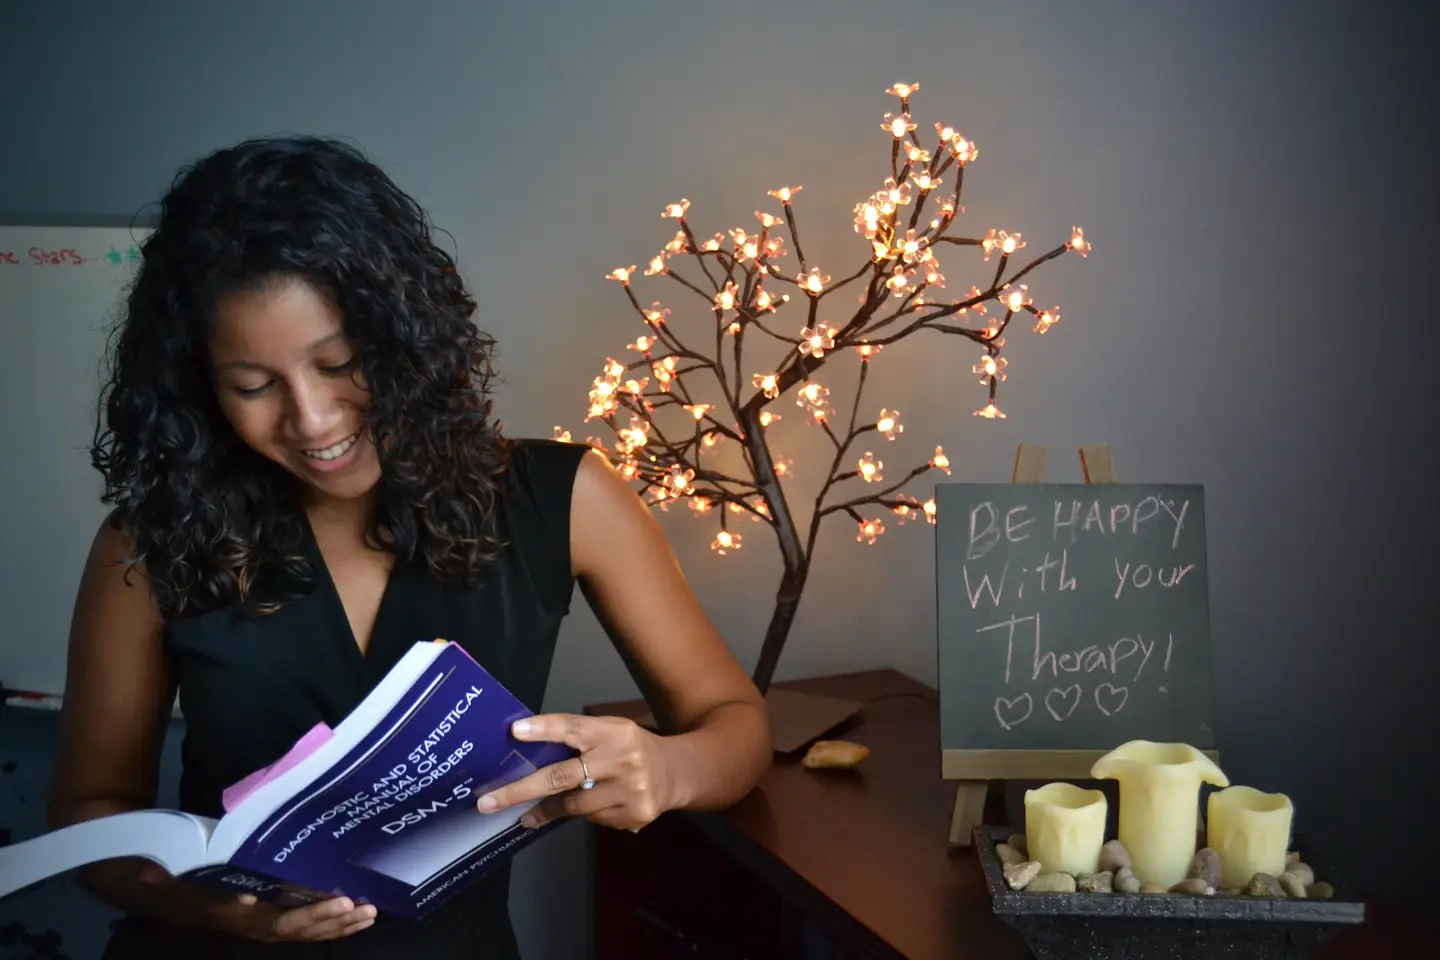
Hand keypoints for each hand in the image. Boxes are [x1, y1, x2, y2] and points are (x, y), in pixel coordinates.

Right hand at [136, 862, 376, 941]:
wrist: (162, 892)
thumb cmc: (169, 877)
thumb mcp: (160, 875)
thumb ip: (157, 875)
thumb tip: (151, 875)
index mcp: (232, 915)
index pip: (272, 919)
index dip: (302, 913)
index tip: (335, 901)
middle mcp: (252, 925)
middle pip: (297, 929)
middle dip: (330, 920)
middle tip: (361, 906)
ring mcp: (265, 924)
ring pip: (307, 931)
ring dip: (339, 925)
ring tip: (370, 912)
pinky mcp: (274, 917)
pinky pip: (306, 926)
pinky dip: (332, 923)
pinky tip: (358, 915)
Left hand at [476, 713, 676, 831]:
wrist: (676, 772)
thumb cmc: (630, 748)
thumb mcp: (610, 732)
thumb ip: (578, 738)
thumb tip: (527, 747)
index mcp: (614, 732)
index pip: (573, 729)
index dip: (544, 730)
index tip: (515, 732)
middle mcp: (622, 759)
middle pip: (562, 776)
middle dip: (520, 790)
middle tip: (488, 802)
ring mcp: (630, 790)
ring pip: (573, 805)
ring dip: (547, 809)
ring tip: (527, 814)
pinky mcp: (633, 814)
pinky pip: (592, 818)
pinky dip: (582, 813)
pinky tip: (592, 805)